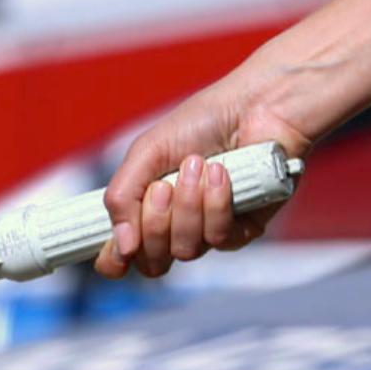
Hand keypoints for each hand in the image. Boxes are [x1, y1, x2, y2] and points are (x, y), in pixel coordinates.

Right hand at [95, 81, 311, 279]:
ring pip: (186, 250)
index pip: (122, 255)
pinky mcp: (243, 230)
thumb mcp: (147, 152)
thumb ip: (122, 196)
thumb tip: (121, 246)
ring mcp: (208, 230)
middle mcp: (176, 226)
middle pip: (152, 262)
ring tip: (198, 165)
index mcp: (147, 208)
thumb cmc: (200, 122)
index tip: (117, 250)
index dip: (114, 261)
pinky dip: (217, 204)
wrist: (255, 107)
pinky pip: (220, 238)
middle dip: (155, 223)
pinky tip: (222, 174)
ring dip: (188, 207)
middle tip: (165, 185)